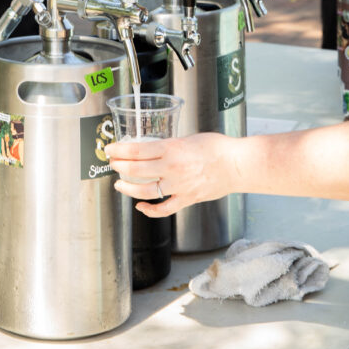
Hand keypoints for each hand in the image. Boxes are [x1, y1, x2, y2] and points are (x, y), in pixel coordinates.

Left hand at [107, 132, 234, 216]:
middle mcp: (172, 168)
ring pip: (145, 192)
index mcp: (171, 149)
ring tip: (120, 185)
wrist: (237, 164)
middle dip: (119, 167)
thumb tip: (153, 150)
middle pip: (136, 170)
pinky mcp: (187, 199)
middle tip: (112, 163)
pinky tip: (141, 206)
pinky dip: (149, 210)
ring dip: (128, 189)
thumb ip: (169, 145)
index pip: (137, 151)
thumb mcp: (188, 138)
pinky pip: (164, 209)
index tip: (110, 150)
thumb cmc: (217, 147)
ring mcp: (178, 186)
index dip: (119, 151)